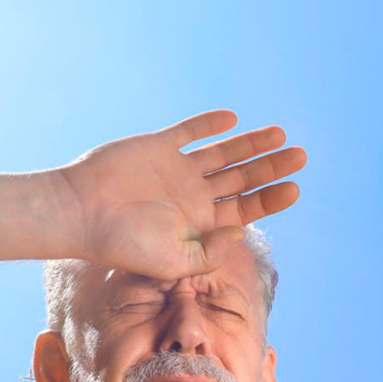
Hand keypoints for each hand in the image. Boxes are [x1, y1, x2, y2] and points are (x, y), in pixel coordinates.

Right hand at [56, 110, 306, 279]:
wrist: (81, 212)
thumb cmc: (123, 244)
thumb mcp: (173, 261)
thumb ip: (210, 253)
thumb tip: (242, 232)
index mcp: (198, 225)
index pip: (244, 210)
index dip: (271, 199)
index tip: (295, 188)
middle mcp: (190, 197)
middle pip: (240, 180)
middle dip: (270, 168)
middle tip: (300, 156)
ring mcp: (175, 171)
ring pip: (223, 154)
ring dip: (251, 145)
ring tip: (281, 136)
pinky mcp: (157, 147)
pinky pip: (188, 132)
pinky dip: (209, 125)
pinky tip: (232, 120)